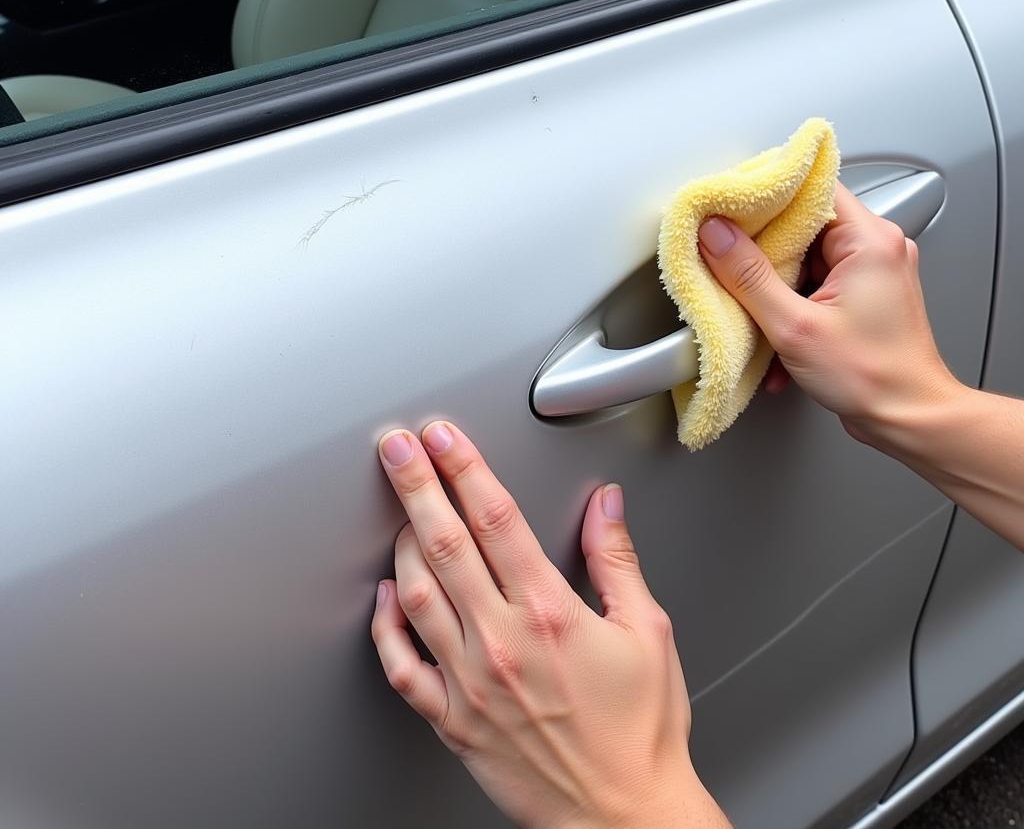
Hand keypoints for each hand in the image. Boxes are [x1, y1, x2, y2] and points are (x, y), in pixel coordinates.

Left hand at [370, 422, 729, 828]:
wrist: (622, 816)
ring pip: (417, 594)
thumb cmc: (641, 731)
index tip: (445, 438)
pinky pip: (402, 666)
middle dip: (416, 485)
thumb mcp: (648, 631)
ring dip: (401, 544)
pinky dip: (386, 626)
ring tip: (398, 511)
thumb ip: (617, 560)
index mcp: (549, 613)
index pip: (496, 518)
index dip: (465, 468)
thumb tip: (605, 506)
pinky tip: (385, 597)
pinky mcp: (452, 719)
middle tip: (397, 448)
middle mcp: (502, 642)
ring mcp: (469, 682)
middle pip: (445, 543)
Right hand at [697, 183, 960, 444]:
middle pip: (804, 224)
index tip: (730, 207)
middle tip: (733, 265)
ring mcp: (873, 272)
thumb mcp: (794, 326)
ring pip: (805, 257)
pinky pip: (816, 282)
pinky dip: (793, 303)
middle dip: (765, 251)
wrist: (908, 419)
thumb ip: (748, 276)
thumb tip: (717, 235)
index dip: (767, 195)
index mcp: (870, 240)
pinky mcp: (865, 296)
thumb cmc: (874, 377)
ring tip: (761, 313)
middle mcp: (878, 247)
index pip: (811, 189)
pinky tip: (778, 332)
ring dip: (776, 285)